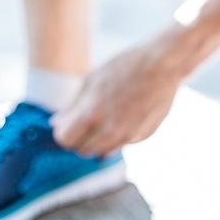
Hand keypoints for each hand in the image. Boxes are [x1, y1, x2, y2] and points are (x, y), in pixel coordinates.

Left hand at [52, 34, 185, 155]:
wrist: (164, 66)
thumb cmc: (126, 66)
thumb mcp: (92, 80)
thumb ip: (73, 107)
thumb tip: (56, 123)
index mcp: (92, 114)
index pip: (65, 140)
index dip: (63, 132)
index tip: (67, 124)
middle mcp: (110, 132)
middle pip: (82, 150)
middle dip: (79, 139)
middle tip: (84, 122)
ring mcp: (128, 137)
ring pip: (102, 153)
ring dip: (98, 141)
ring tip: (104, 120)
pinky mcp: (142, 137)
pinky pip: (122, 144)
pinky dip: (117, 136)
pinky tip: (124, 115)